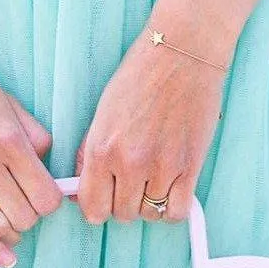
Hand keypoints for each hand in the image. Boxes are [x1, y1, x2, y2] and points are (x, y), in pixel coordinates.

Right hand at [0, 27, 63, 267]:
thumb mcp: (7, 102)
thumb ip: (34, 135)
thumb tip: (49, 169)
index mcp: (7, 140)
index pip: (45, 195)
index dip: (50, 203)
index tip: (45, 200)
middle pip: (24, 216)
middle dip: (30, 217)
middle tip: (24, 209)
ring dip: (9, 231)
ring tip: (9, 226)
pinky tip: (3, 261)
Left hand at [74, 26, 228, 226]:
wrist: (182, 52)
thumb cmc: (140, 78)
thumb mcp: (102, 114)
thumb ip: (89, 156)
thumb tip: (79, 193)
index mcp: (102, 150)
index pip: (91, 209)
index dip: (97, 207)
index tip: (104, 199)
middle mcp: (129, 163)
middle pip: (121, 215)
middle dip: (123, 202)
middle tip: (131, 181)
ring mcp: (161, 168)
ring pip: (147, 215)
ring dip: (148, 203)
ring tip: (153, 179)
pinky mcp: (189, 167)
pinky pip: (177, 212)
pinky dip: (172, 208)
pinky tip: (171, 190)